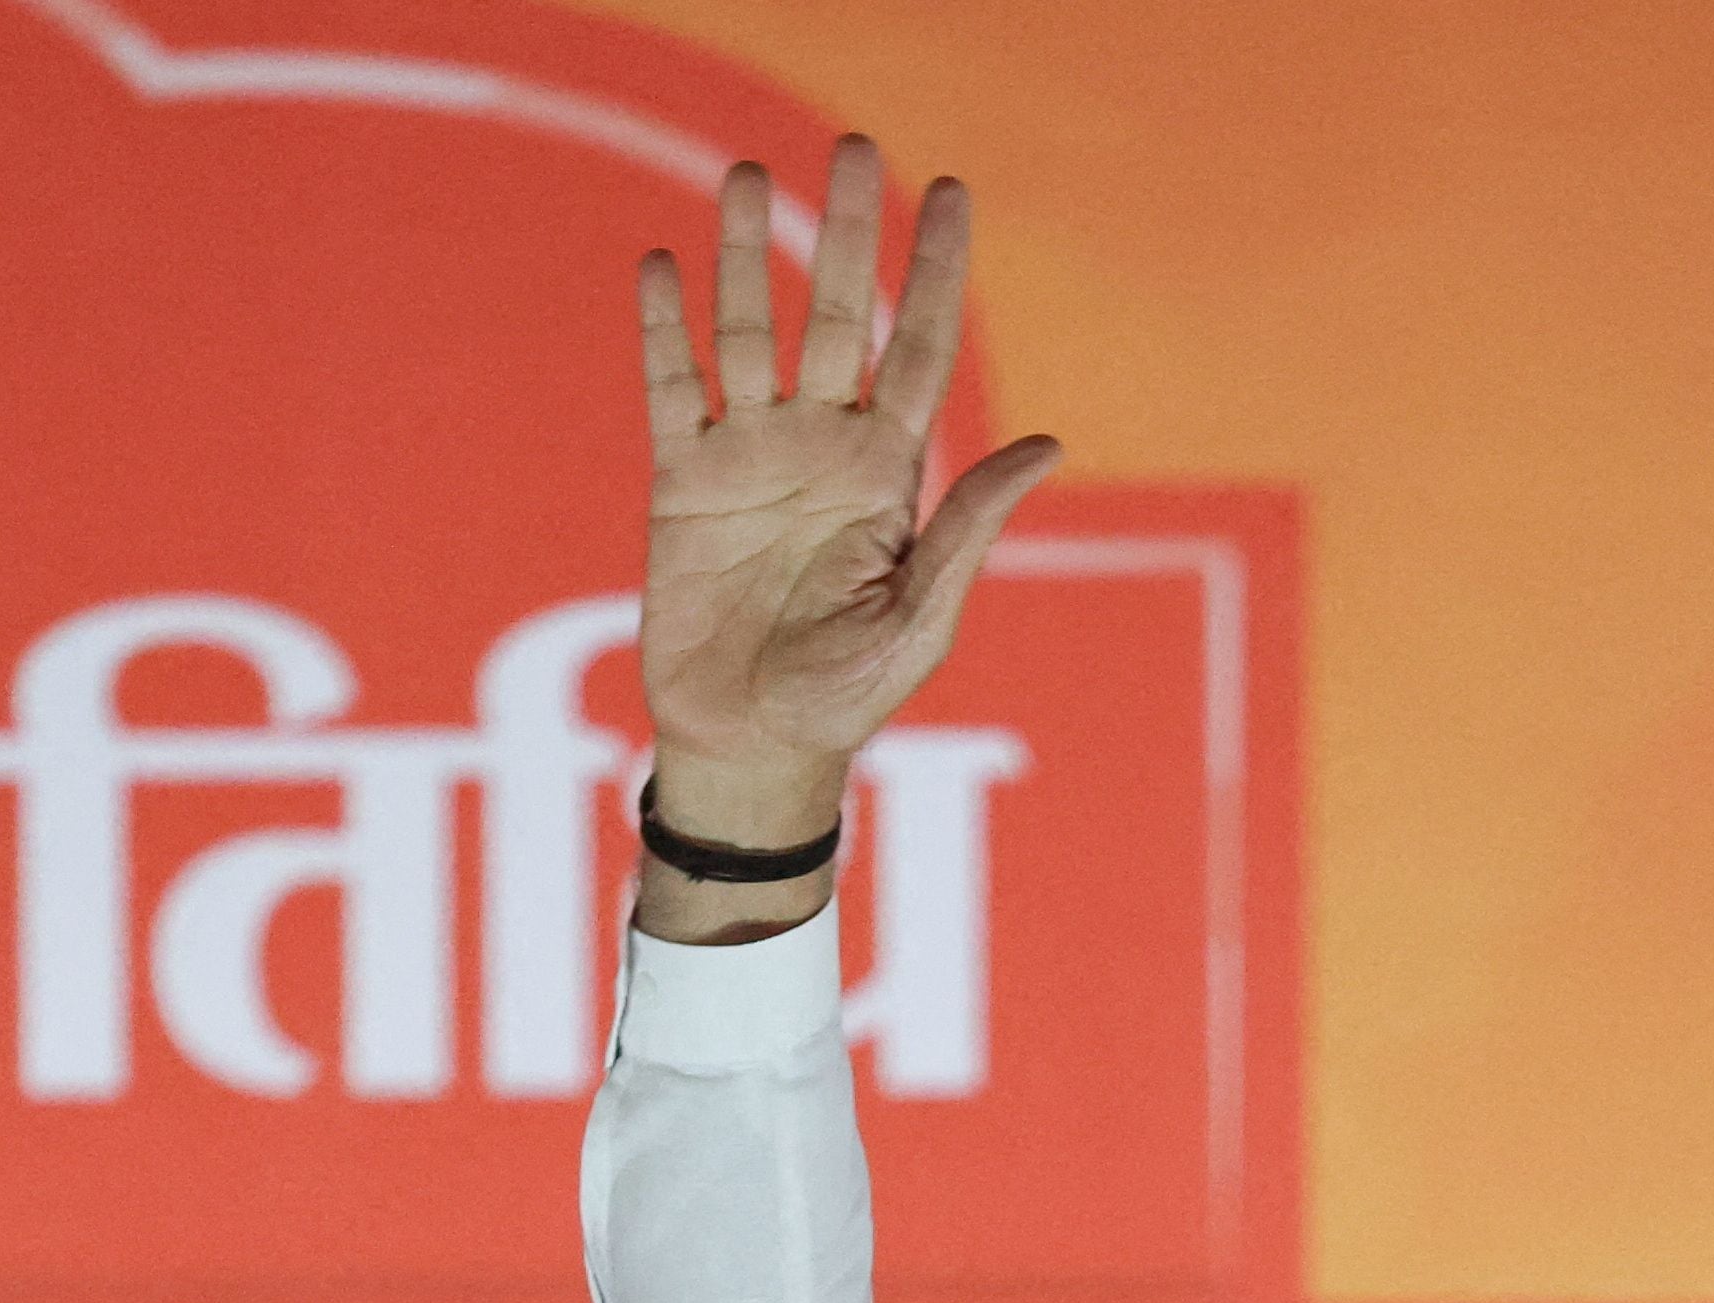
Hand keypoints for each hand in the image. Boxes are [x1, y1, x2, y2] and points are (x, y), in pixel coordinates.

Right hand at [633, 137, 1059, 930]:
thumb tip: (1048, 445)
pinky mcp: (681, 482)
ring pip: (748, 331)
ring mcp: (749, 456)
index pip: (922, 348)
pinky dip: (665, 329)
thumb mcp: (924, 617)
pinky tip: (664, 263)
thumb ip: (971, 527)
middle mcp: (822, 447)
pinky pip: (672, 388)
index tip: (950, 193)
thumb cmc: (850, 696)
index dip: (936, 272)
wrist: (752, 745)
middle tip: (856, 146)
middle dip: (846, 234)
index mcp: (889, 474)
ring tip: (747, 175)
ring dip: (744, 255)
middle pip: (837, 316)